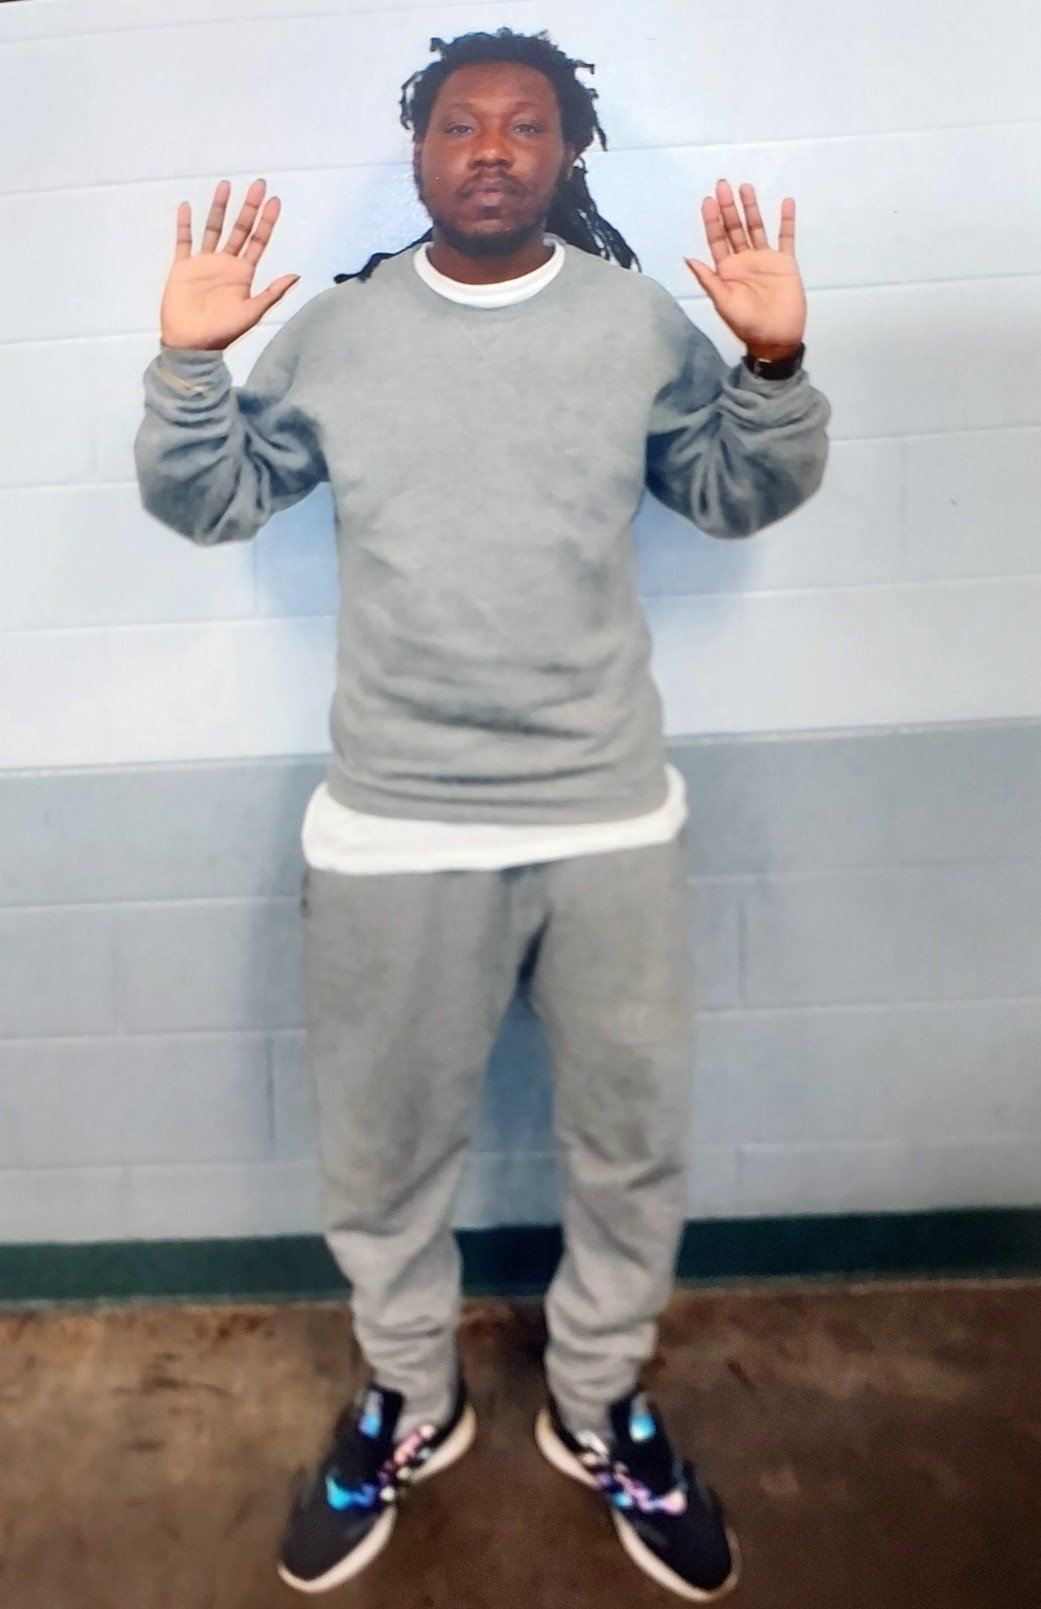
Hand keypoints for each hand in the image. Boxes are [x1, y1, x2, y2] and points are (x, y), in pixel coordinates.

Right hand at [159, 178, 299, 351]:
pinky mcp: (183, 267)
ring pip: (213, 229)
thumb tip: (296, 276)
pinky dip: (184, 225)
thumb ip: (272, 293)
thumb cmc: (223, 332)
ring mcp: (204, 263)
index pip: (258, 241)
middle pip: (239, 229)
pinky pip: (184, 242)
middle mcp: (225, 263)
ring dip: (219, 208)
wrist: (192, 344)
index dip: (266, 222)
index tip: (274, 201)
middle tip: (258, 184)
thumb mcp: (252, 313)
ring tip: (225, 185)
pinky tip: (187, 206)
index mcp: (243, 273)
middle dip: (248, 207)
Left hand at [684, 180, 805, 359]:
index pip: (717, 240)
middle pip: (735, 228)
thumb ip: (708, 280)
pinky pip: (787, 238)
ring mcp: (765, 260)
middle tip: (723, 184)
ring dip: (751, 208)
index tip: (708, 201)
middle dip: (728, 207)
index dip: (712, 220)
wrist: (776, 338)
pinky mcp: (785, 263)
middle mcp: (744, 261)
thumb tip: (688, 258)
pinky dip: (787, 221)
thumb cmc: (747, 324)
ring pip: (757, 228)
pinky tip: (786, 203)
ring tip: (746, 187)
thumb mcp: (723, 303)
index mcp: (727, 270)